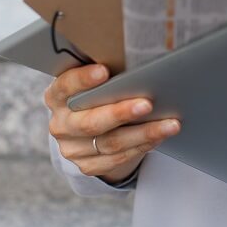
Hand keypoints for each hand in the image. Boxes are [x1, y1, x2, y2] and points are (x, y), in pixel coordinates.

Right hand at [44, 63, 181, 184]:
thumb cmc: (96, 93)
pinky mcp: (87, 166)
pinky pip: (118, 158)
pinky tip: (159, 136)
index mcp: (56, 97)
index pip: (65, 86)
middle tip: (148, 104)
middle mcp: (60, 125)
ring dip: (144, 133)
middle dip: (121, 113)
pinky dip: (142, 146)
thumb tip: (138, 60)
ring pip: (111, 144)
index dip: (83, 79)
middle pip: (90, 122)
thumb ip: (104, 73)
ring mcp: (72, 149)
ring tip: (170, 124)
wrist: (86, 128)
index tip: (104, 71)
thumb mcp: (92, 81)